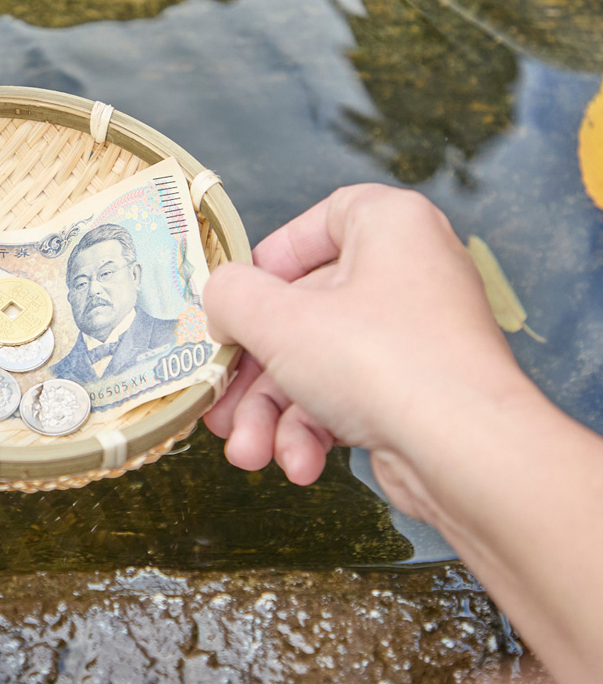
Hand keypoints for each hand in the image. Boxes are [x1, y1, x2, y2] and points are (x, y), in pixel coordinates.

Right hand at [202, 185, 526, 499]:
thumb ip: (231, 295)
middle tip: (220, 402)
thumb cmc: (380, 362)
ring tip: (249, 453)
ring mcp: (415, 337)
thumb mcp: (278, 319)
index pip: (322, 219)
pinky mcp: (416, 392)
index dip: (271, 259)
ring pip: (317, 364)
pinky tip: (299, 464)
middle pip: (303, 310)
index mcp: (390, 227)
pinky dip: (313, 431)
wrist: (465, 455)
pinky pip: (347, 398)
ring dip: (272, 414)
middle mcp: (408, 274)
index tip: (238, 298)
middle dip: (253, 372)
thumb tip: (218, 296)